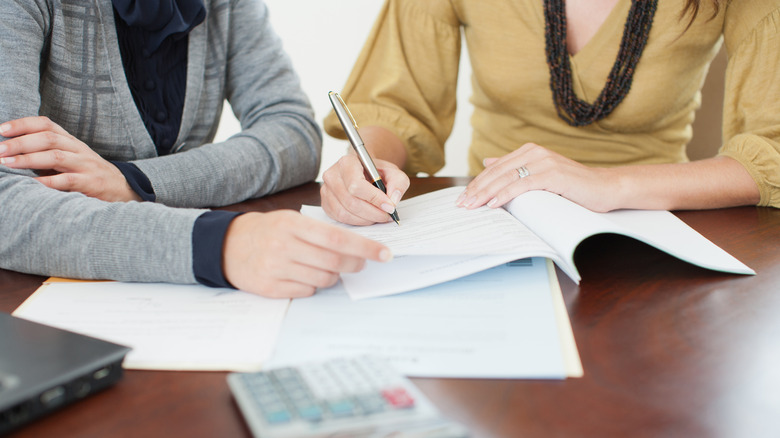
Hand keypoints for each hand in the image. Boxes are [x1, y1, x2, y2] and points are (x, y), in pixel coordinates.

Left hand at [0, 116, 140, 201]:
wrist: (124, 189)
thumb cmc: (88, 175)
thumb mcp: (70, 159)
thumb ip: (46, 154)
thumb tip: (11, 153)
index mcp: (71, 141)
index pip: (46, 124)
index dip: (22, 124)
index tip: (1, 130)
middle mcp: (78, 149)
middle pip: (48, 138)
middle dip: (19, 143)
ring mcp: (86, 166)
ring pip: (55, 156)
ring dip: (28, 159)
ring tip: (6, 163)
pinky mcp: (91, 183)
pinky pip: (67, 180)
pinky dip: (47, 182)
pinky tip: (32, 184)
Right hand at [222, 211, 392, 297]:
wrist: (228, 246)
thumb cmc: (269, 231)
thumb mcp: (291, 221)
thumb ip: (320, 232)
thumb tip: (357, 248)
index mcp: (292, 225)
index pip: (337, 238)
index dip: (365, 247)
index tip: (384, 254)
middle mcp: (283, 246)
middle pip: (333, 261)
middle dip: (354, 264)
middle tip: (359, 263)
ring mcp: (276, 268)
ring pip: (323, 279)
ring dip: (334, 276)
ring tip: (327, 268)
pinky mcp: (270, 288)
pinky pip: (306, 291)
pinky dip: (314, 285)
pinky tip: (305, 275)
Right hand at [320, 154, 409, 224]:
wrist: (364, 172)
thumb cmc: (376, 172)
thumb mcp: (393, 172)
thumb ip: (398, 182)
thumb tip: (393, 200)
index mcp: (347, 162)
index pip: (356, 185)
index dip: (374, 199)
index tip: (390, 206)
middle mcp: (332, 175)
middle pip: (351, 202)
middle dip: (373, 212)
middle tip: (387, 215)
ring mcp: (326, 191)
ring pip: (345, 213)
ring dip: (366, 219)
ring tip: (379, 216)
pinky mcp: (326, 204)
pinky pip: (340, 219)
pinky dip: (357, 222)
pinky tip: (368, 217)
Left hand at [457, 143, 618, 211]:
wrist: (604, 188)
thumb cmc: (572, 186)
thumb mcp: (539, 175)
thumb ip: (515, 168)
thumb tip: (488, 161)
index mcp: (529, 151)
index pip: (495, 168)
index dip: (477, 183)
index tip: (463, 198)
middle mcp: (535, 153)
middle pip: (497, 172)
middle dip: (477, 189)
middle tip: (462, 204)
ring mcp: (544, 162)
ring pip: (507, 178)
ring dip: (487, 193)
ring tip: (473, 206)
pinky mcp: (553, 174)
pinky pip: (523, 185)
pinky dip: (506, 195)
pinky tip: (494, 204)